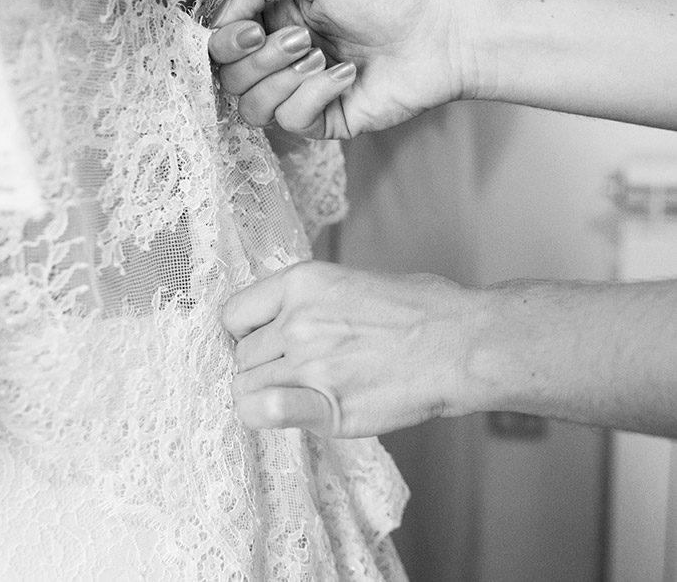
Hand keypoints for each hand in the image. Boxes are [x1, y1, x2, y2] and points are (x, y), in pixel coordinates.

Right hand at [209, 0, 471, 137]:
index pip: (217, 45)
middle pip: (228, 78)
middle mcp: (276, 60)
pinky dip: (316, 94)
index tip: (252, 28)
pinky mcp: (320, 122)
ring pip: (251, 107)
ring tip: (323, 56)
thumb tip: (216, 22)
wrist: (436, 34)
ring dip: (285, 78)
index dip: (224, 42)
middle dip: (260, 58)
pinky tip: (347, 76)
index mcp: (269, 21)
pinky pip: (290, 120)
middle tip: (301, 38)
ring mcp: (296, 94)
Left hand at [222, 261, 477, 437]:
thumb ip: (305, 301)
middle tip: (293, 370)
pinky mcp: (327, 406)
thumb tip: (276, 321)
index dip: (244, 331)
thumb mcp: (350, 280)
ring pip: (246, 386)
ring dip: (264, 392)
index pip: (234, 313)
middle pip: (242, 355)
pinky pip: (262, 413)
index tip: (258, 341)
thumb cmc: (421, 308)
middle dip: (260, 364)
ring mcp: (309, 364)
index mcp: (301, 282)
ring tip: (298, 391)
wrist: (462, 344)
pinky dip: (263, 415)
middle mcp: (297, 321)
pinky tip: (283, 411)